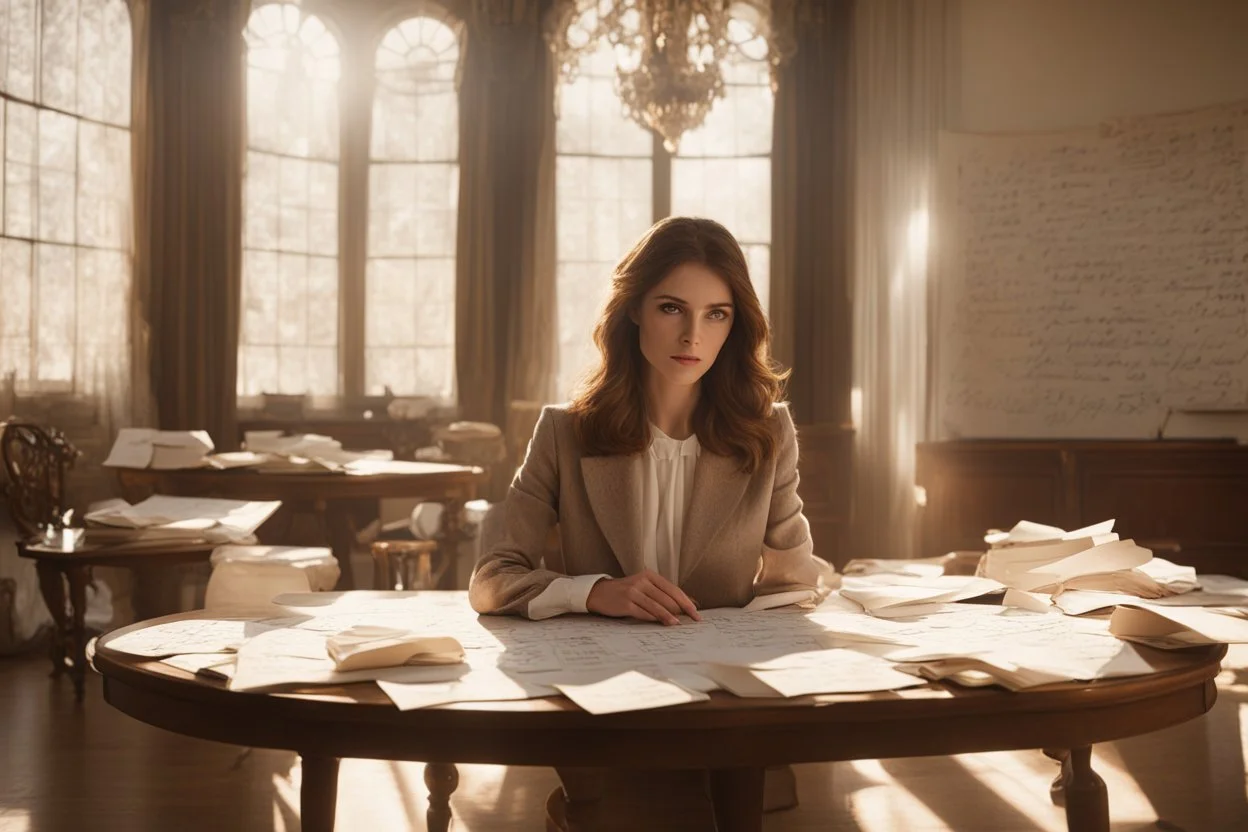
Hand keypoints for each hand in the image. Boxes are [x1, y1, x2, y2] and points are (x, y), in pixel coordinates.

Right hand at [586, 570, 701, 625]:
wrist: (599, 593)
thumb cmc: (626, 592)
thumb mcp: (644, 587)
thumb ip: (663, 594)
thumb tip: (689, 604)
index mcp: (649, 575)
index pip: (673, 589)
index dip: (687, 602)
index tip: (697, 613)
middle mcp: (642, 581)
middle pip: (667, 598)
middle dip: (681, 610)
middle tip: (691, 620)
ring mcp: (633, 592)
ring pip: (657, 606)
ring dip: (669, 616)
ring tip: (678, 624)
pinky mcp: (626, 603)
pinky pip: (644, 613)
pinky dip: (654, 619)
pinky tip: (662, 624)